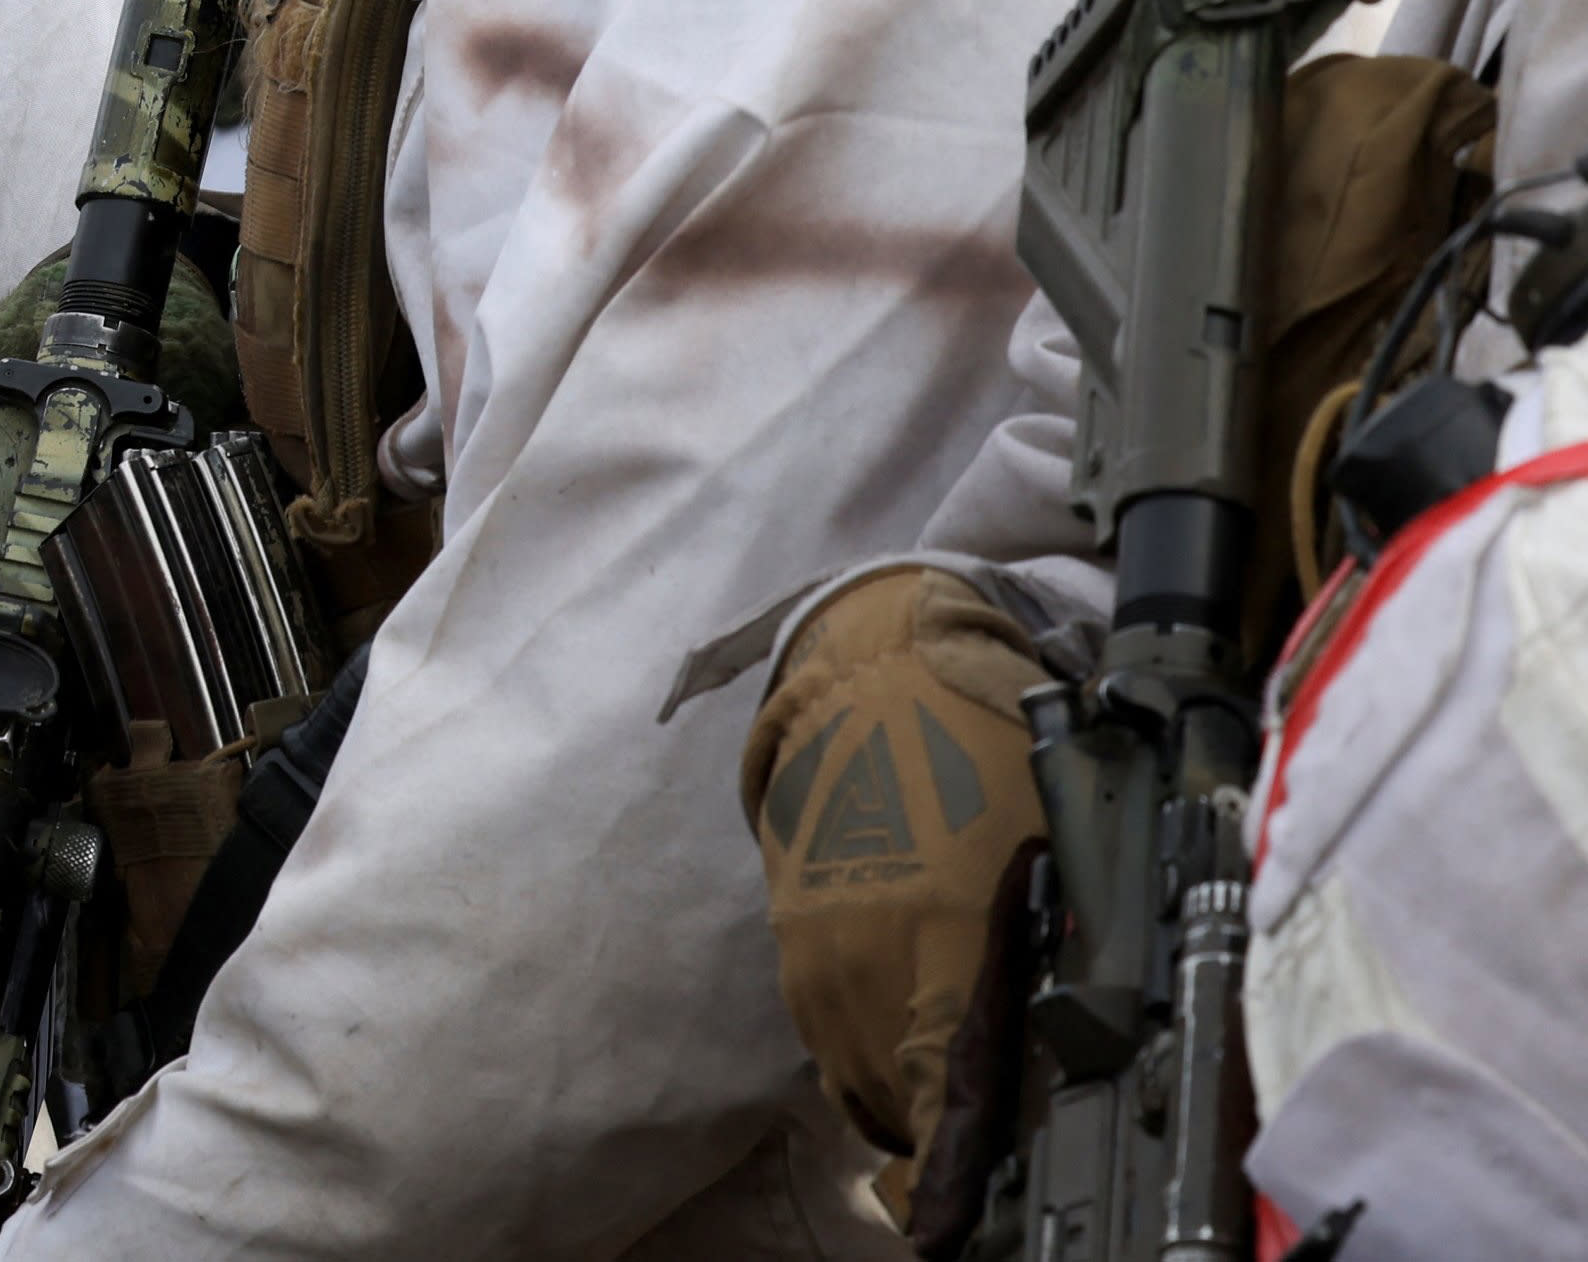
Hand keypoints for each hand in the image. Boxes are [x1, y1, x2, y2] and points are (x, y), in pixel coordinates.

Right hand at [742, 566, 1052, 1184]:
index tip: (949, 1227)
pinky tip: (912, 1006)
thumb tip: (1084, 1065)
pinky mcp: (791, 929)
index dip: (950, 1179)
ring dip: (904, 1084)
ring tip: (958, 1070)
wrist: (872, 670)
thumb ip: (1057, 970)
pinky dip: (870, 1035)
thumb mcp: (1055, 858)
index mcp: (934, 948)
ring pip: (854, 1068)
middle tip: (993, 1134)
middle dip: (940, 1128)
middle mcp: (859, 964)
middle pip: (892, 1103)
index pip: (942, 1105)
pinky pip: (828, 1020)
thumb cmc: (984, 752)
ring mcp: (814, 948)